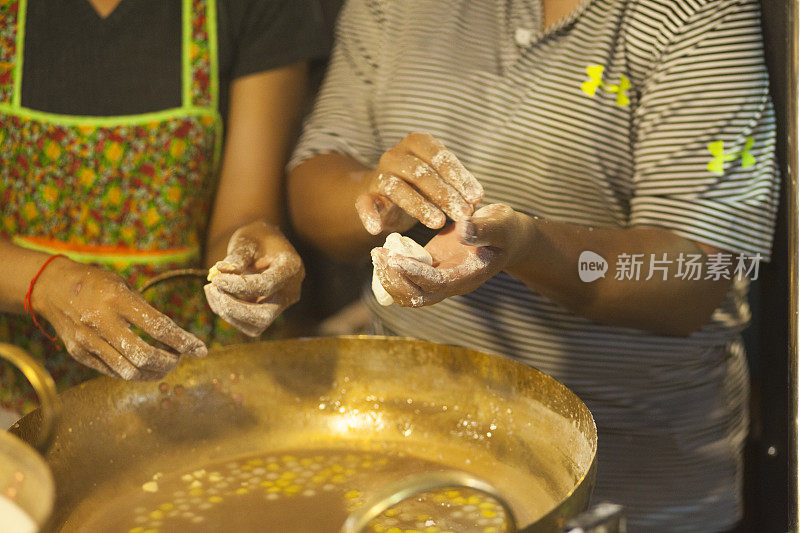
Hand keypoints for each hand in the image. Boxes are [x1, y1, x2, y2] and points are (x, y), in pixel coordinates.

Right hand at [34, 257, 206, 379]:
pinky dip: (134, 373)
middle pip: (144, 356)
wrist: (52, 287)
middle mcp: (101, 322)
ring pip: (129, 371)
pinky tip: (144, 367)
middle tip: (178, 358)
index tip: (201, 350)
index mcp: (117, 299)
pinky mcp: (79, 353)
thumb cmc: (96, 284)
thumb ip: (146, 310)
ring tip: (164, 365)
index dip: (183, 342)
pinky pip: (113, 372)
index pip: (158, 327)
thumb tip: (175, 337)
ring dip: (153, 373)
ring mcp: (88, 340)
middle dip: (169, 362)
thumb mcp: (123, 286)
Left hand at [205, 220, 303, 336]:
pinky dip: (228, 313)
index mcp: (291, 268)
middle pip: (264, 316)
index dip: (239, 286)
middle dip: (233, 308)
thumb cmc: (257, 238)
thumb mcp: (247, 240)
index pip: (266, 286)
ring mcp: (281, 304)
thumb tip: (221, 272)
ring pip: (255, 325)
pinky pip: (248, 323)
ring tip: (211, 290)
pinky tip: (216, 294)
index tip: (216, 279)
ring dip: (228, 313)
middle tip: (212, 290)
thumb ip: (237, 256)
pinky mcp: (268, 311)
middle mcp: (290, 291)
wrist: (265, 244)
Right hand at [355, 133, 483, 234]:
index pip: (440, 157)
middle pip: (421, 173)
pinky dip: (369, 215)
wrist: (384, 194)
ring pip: (398, 188)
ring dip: (420, 207)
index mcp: (417, 143)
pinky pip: (365, 203)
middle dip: (445, 194)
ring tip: (439, 223)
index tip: (477, 197)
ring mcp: (379, 175)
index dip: (460, 177)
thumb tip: (476, 200)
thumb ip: (456, 186)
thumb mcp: (440, 179)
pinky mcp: (366, 195)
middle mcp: (395, 155)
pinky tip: (376, 229)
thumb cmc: (421, 185)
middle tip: (464, 214)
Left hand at [371, 204, 525, 306]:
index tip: (395, 257)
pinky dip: (392, 270)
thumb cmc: (507, 230)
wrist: (508, 236)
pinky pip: (406, 280)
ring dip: (389, 277)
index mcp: (467, 276)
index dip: (413, 273)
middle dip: (394, 280)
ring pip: (407, 293)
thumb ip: (483, 229)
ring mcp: (439, 278)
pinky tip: (384, 251)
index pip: (435, 283)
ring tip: (378, 252)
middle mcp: (451, 284)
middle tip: (380, 253)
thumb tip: (462, 228)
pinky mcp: (430, 268)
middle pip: (415, 298)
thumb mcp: (501, 225)